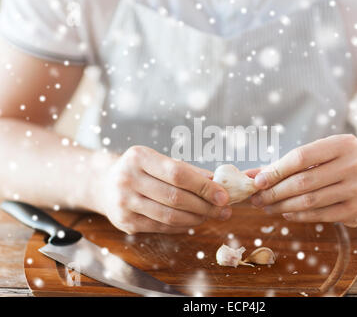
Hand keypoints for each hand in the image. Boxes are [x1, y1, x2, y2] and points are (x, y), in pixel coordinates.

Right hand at [90, 146, 230, 233]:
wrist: (104, 184)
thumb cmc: (140, 170)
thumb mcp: (159, 161)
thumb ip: (187, 170)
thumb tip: (216, 182)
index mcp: (138, 157)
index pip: (177, 173)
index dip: (203, 186)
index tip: (224, 195)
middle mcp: (128, 179)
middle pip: (175, 197)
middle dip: (205, 206)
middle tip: (224, 210)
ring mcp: (124, 203)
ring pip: (170, 216)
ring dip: (196, 218)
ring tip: (211, 215)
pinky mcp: (125, 223)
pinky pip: (162, 227)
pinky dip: (182, 226)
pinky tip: (194, 221)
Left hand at [249, 135, 356, 226]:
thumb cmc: (338, 166)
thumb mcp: (319, 157)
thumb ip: (286, 164)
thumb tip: (249, 175)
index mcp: (343, 143)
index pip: (301, 156)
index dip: (276, 170)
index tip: (257, 181)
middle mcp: (355, 163)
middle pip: (303, 181)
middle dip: (275, 192)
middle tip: (257, 199)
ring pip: (310, 200)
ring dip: (283, 206)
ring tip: (267, 207)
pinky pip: (321, 215)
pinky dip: (299, 216)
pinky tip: (286, 213)